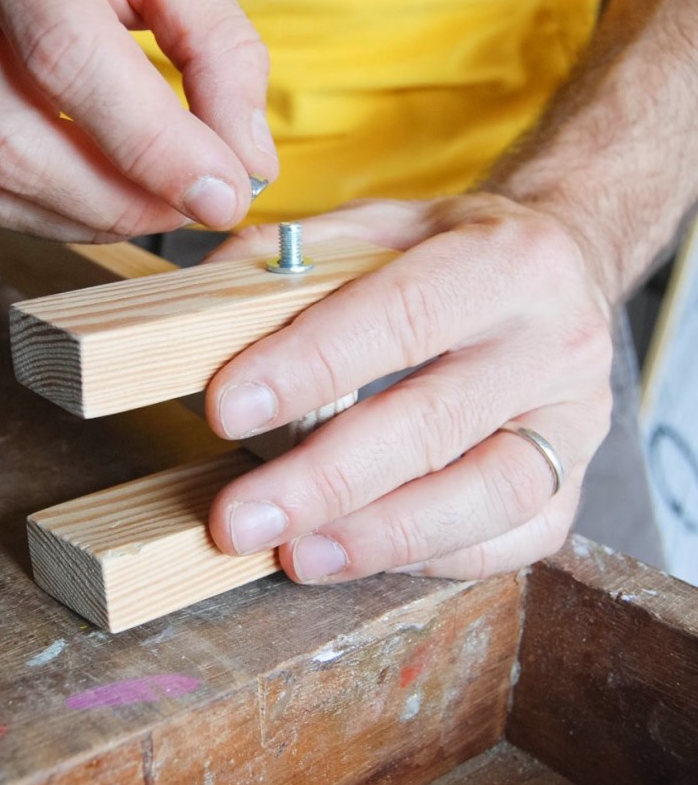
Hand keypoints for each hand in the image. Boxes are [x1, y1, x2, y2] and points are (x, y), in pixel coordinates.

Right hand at [0, 0, 277, 240]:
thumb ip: (219, 54)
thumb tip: (247, 164)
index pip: (70, 61)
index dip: (155, 148)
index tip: (225, 196)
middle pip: (17, 142)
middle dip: (126, 200)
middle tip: (198, 204)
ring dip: (92, 217)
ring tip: (159, 204)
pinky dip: (53, 215)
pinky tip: (105, 202)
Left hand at [204, 195, 613, 580]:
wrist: (566, 271)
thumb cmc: (457, 255)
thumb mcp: (382, 227)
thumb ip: (297, 256)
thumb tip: (204, 295)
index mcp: (505, 261)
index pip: (400, 317)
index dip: (310, 367)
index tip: (227, 410)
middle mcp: (556, 341)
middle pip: (434, 424)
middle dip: (325, 481)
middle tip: (239, 520)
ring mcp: (576, 419)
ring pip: (487, 496)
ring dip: (381, 537)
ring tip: (296, 555)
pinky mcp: (580, 476)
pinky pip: (517, 537)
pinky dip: (437, 558)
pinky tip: (368, 553)